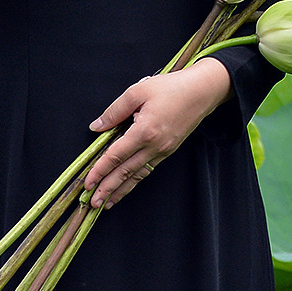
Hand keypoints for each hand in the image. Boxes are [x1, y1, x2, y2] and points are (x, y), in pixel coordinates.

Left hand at [83, 59, 232, 207]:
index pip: (116, 156)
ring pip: (137, 175)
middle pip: (125, 172)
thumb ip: (115, 111)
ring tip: (106, 203)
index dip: (99, 170)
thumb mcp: (138, 91)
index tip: (87, 183)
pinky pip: (147, 170)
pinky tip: (126, 186)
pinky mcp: (168, 150)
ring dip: (120, 190)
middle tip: (92, 203)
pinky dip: (134, 181)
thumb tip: (97, 127)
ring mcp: (163, 150)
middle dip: (107, 189)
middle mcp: (154, 146)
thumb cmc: (172, 87)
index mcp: (144, 131)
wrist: (203, 91)